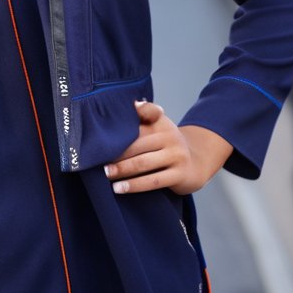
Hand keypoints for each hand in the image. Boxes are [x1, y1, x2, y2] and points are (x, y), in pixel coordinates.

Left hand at [104, 100, 231, 195]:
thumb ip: (142, 115)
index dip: (123, 124)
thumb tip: (128, 104)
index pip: (141, 118)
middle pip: (137, 145)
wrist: (196, 163)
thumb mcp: (157, 126)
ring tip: (106, 174)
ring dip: (122, 170)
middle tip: (96, 160)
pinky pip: (153, 181)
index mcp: (161, 122)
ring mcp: (176, 156)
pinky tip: (119, 188)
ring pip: (143, 164)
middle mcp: (170, 136)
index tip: (101, 132)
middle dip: (115, 154)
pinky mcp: (180, 174)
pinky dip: (134, 185)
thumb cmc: (167, 144)